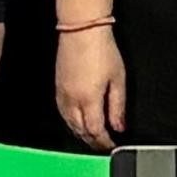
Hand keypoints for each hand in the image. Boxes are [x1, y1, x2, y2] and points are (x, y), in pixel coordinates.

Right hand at [54, 26, 126, 149]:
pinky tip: (77, 123)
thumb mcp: (118, 79)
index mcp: (88, 100)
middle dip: (92, 142)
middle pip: (81, 131)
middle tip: (103, 146)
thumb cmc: (100, 49)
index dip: (104, 143)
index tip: (112, 146)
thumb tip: (118, 126)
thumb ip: (118, 106)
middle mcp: (72, 101)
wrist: (81, 30)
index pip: (96, 132)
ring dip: (81, 134)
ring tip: (92, 139)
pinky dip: (71, 123)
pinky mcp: (57, 87)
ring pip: (70, 125)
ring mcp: (62, 94)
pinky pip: (63, 114)